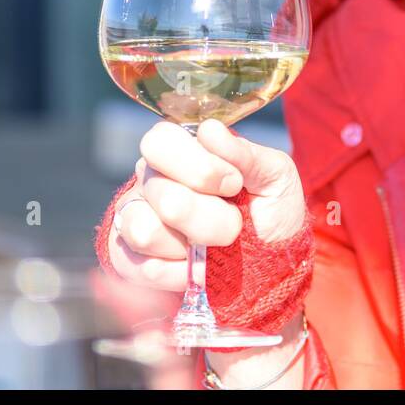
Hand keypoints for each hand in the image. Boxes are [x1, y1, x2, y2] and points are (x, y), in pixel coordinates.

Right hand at [106, 118, 308, 290]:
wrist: (271, 262)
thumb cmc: (269, 209)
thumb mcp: (274, 175)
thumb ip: (246, 153)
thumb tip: (210, 131)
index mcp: (178, 148)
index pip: (159, 143)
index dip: (200, 168)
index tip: (234, 183)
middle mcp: (149, 180)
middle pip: (166, 199)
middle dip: (213, 218)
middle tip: (235, 221)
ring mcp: (134, 220)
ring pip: (146, 233)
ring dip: (194, 245)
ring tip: (214, 245)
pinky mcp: (130, 261)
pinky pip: (143, 268)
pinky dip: (179, 273)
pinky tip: (196, 265)